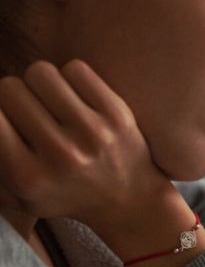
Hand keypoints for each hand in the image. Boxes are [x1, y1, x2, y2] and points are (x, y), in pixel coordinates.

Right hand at [0, 61, 172, 229]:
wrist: (130, 198)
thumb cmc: (65, 192)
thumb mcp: (17, 194)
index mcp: (28, 176)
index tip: (6, 117)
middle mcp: (60, 154)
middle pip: (10, 88)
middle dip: (13, 96)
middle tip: (27, 110)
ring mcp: (92, 132)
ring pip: (40, 72)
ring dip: (40, 84)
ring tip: (49, 102)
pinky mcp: (118, 113)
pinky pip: (75, 68)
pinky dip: (70, 78)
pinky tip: (75, 98)